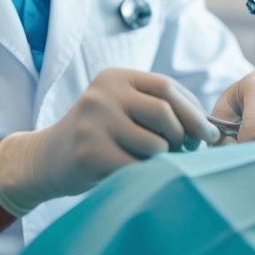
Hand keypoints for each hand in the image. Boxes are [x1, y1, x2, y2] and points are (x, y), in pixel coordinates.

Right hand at [0, 67, 219, 215]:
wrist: (45, 160)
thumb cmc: (99, 138)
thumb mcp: (122, 110)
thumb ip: (156, 110)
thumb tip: (208, 128)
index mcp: (115, 78)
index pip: (167, 87)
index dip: (193, 111)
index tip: (208, 133)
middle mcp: (103, 93)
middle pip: (164, 112)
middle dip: (184, 136)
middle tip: (187, 152)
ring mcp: (94, 121)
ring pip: (155, 144)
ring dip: (163, 160)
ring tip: (150, 163)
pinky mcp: (89, 153)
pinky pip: (137, 168)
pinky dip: (145, 176)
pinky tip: (134, 175)